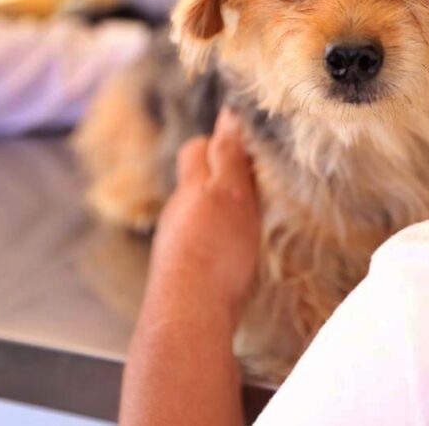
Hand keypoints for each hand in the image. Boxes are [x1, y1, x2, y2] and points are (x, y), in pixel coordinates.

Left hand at [146, 109, 259, 326]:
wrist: (189, 314)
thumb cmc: (215, 252)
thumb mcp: (231, 194)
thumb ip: (229, 156)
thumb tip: (229, 114)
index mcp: (192, 187)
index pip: (198, 150)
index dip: (219, 143)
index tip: (245, 145)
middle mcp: (178, 211)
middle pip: (195, 182)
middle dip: (220, 177)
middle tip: (253, 181)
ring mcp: (176, 242)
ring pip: (197, 214)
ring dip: (218, 212)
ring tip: (248, 218)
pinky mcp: (182, 271)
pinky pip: (199, 244)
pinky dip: (215, 240)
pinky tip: (232, 254)